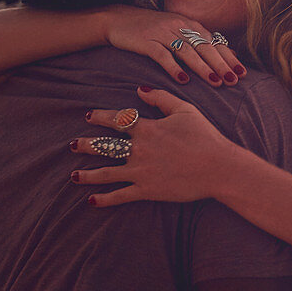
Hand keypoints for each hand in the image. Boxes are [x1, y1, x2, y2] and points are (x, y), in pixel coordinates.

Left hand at [69, 87, 240, 206]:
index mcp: (147, 128)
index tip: (89, 116)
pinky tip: (92, 201)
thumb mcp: (185, 110)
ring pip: (107, 173)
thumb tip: (139, 89)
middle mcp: (139, 149)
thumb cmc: (205, 137)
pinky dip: (105, 199)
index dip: (101, 117)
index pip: (117, 120)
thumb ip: (160, 98)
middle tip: (72, 145)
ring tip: (74, 176)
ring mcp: (141, 171)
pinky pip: (121, 196)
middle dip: (86, 145)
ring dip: (88, 174)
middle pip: (105, 146)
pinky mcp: (147, 190)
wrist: (218, 167)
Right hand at [101, 5, 245, 86]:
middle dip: (220, 64)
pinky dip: (173, 68)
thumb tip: (229, 52)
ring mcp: (162, 33)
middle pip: (204, 47)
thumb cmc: (151, 29)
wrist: (118, 20)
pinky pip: (162, 55)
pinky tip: (183, 80)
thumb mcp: (178, 30)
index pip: (214, 41)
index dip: (229, 57)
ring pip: (187, 51)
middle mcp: (179, 26)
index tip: (242, 72)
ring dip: (202, 68)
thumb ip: (200, 41)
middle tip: (233, 80)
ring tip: (215, 82)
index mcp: (189, 24)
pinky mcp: (147, 42)